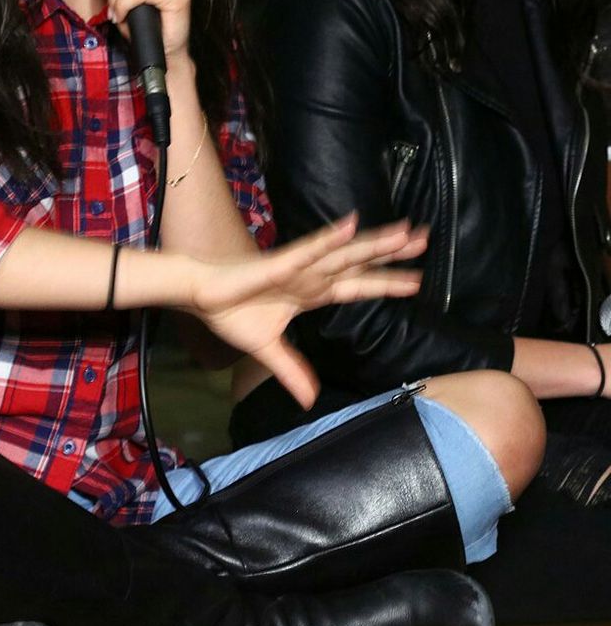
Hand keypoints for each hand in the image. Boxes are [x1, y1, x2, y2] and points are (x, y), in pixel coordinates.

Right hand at [186, 215, 426, 408]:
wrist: (200, 297)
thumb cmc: (232, 314)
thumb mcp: (267, 350)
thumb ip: (292, 370)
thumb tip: (309, 401)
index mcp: (311, 293)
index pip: (357, 287)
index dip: (386, 284)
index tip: (418, 282)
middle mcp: (312, 276)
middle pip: (360, 263)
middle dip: (392, 253)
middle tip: (425, 239)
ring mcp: (299, 268)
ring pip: (344, 254)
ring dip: (375, 243)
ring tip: (405, 232)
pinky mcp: (280, 264)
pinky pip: (309, 250)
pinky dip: (330, 238)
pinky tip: (352, 224)